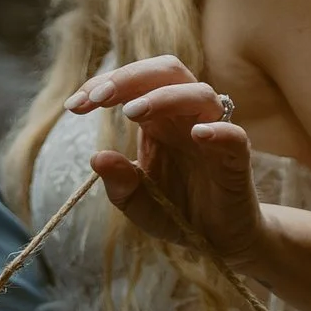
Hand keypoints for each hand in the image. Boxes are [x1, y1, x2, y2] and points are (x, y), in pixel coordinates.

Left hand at [66, 55, 265, 269]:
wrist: (216, 240)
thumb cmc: (177, 210)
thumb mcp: (136, 203)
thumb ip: (118, 183)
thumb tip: (97, 158)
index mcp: (159, 120)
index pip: (134, 83)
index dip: (102, 85)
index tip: (73, 105)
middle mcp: (186, 117)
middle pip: (167, 71)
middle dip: (129, 77)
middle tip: (98, 97)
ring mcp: (214, 134)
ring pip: (199, 93)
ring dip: (164, 96)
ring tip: (131, 113)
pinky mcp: (236, 159)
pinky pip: (234, 135)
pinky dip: (218, 130)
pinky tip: (198, 134)